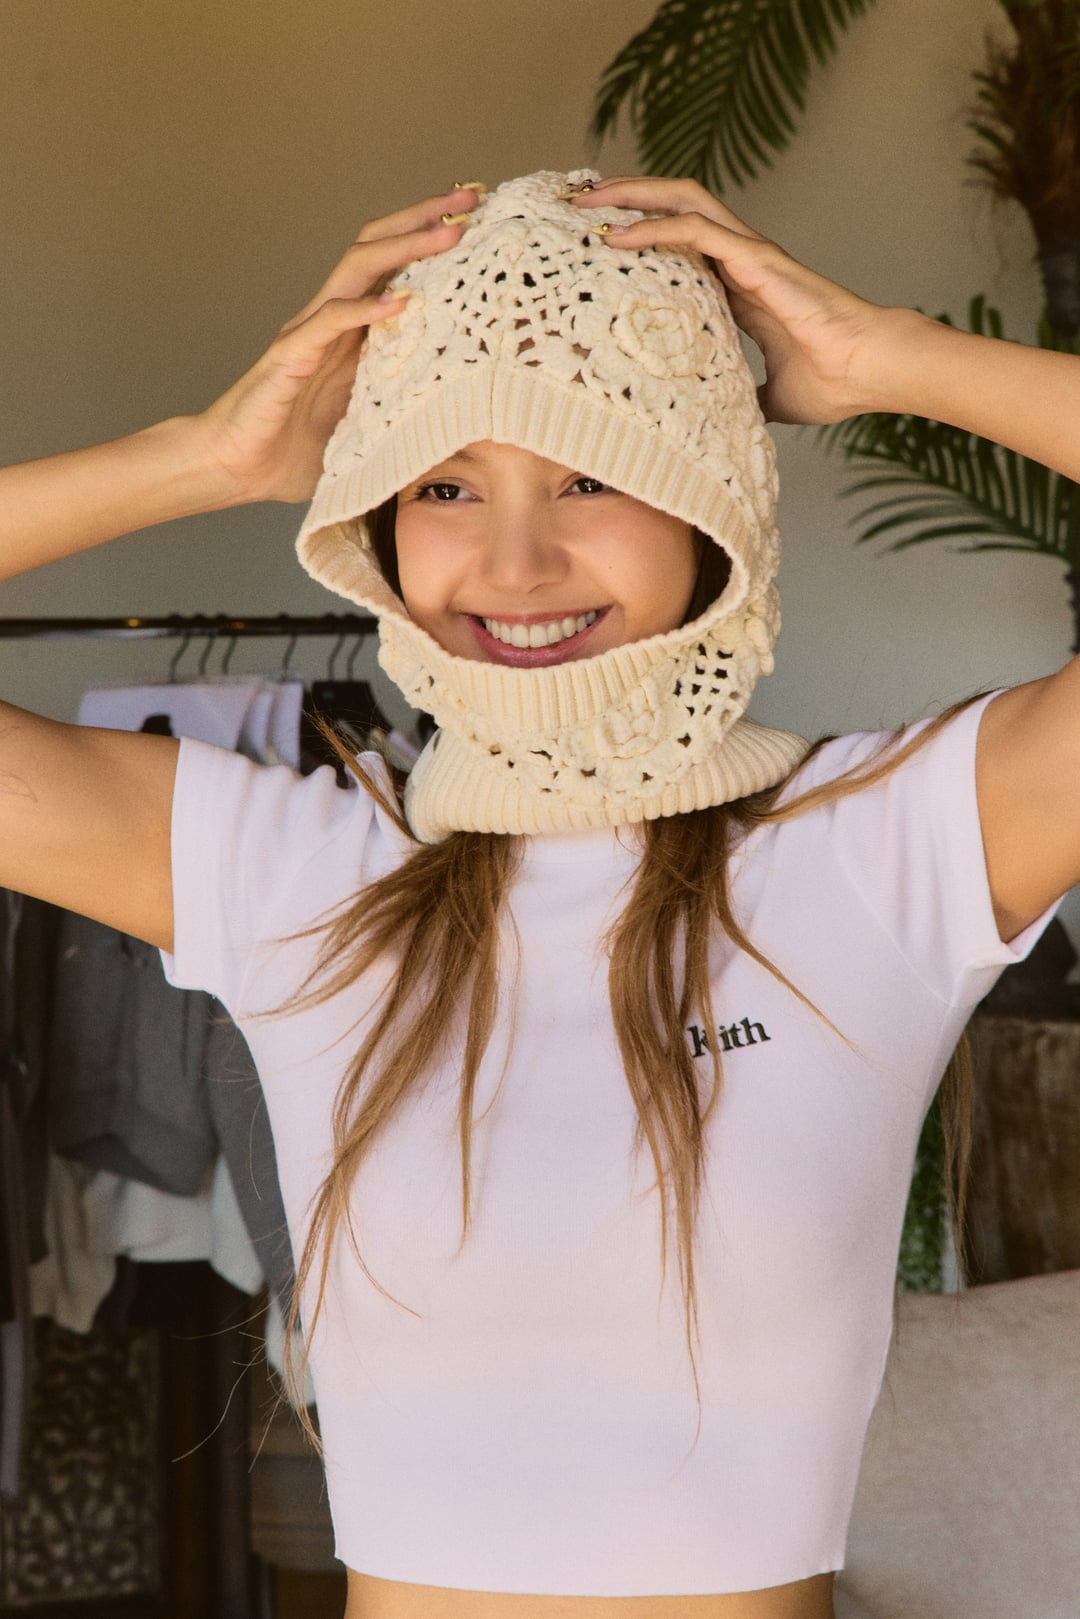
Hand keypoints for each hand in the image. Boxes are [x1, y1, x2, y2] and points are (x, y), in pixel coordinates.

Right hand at [195, 187, 482, 504]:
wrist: (236, 467)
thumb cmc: (295, 451)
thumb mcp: (367, 425)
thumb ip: (400, 404)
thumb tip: (459, 414)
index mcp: (350, 332)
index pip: (392, 266)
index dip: (429, 236)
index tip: (476, 215)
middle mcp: (330, 319)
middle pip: (377, 247)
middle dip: (423, 217)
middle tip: (470, 196)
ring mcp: (308, 332)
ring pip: (357, 269)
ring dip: (405, 246)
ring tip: (449, 232)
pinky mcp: (289, 357)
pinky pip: (328, 323)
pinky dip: (364, 309)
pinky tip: (400, 302)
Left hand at [573, 177, 902, 426]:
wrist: (870, 372)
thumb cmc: (834, 382)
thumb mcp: (772, 398)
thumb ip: (743, 397)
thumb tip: (722, 423)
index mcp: (740, 287)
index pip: (681, 244)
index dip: (641, 234)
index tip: (596, 241)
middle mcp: (741, 260)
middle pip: (675, 208)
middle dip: (626, 198)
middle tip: (577, 203)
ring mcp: (749, 254)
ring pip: (682, 202)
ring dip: (631, 197)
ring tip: (586, 201)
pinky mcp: (757, 259)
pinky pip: (696, 231)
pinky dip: (654, 227)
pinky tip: (617, 236)